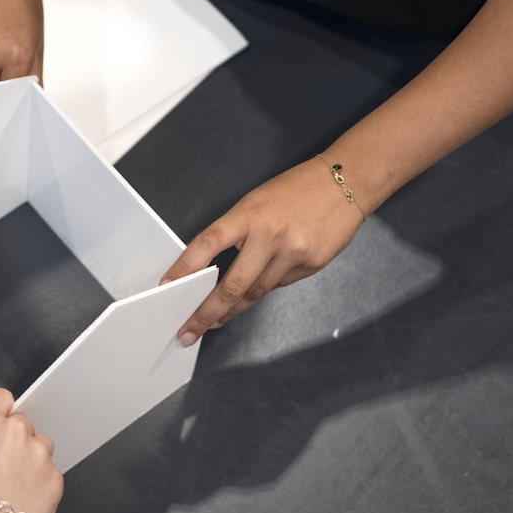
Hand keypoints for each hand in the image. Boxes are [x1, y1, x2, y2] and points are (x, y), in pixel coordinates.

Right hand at [0, 388, 63, 512]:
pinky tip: (25, 499)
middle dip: (16, 440)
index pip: (2, 397)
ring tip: (15, 485)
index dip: (0, 412)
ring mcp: (39, 453)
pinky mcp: (55, 476)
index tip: (0, 424)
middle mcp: (16, 431)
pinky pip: (51, 471)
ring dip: (33, 459)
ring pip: (41, 445)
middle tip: (4, 465)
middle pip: (23, 423)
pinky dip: (42, 483)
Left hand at [161, 158, 365, 342]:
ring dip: (232, 310)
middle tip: (190, 330)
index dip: (184, 267)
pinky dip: (267, 286)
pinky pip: (280, 284)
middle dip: (207, 312)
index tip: (167, 286)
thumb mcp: (257, 202)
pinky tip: (266, 279)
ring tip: (215, 320)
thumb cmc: (295, 190)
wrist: (345, 182)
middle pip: (232, 285)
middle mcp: (270, 235)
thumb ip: (237, 233)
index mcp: (249, 214)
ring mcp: (292, 253)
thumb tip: (217, 269)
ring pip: (256, 292)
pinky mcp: (310, 265)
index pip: (208, 243)